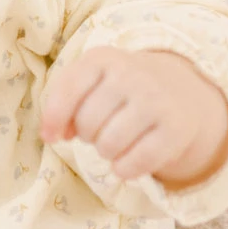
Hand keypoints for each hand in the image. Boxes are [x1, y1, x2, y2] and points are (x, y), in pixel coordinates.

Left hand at [41, 48, 227, 187]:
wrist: (176, 88)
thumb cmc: (117, 88)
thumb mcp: (89, 82)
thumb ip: (63, 103)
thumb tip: (52, 134)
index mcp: (101, 59)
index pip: (68, 90)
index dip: (53, 119)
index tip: (51, 138)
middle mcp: (131, 74)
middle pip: (87, 122)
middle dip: (86, 135)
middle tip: (98, 132)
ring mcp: (156, 100)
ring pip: (109, 144)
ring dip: (105, 152)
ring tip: (111, 144)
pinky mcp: (177, 127)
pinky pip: (139, 160)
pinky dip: (125, 169)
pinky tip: (124, 164)